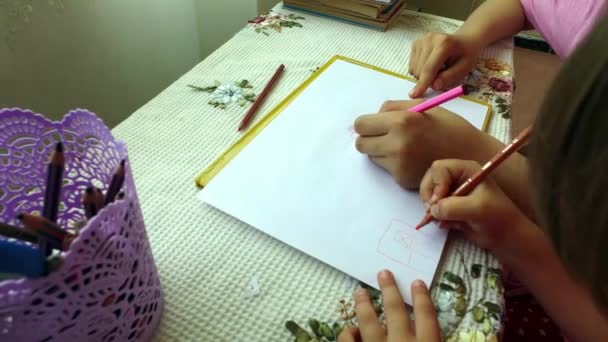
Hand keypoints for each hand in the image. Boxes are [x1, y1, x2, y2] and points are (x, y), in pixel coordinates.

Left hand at [338, 270, 439, 341]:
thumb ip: (431, 339)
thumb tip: (428, 330)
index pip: (426, 316)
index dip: (422, 297)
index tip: (417, 282)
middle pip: (394, 311)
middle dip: (389, 290)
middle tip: (383, 273)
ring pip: (368, 322)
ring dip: (363, 305)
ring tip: (360, 292)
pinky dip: (348, 334)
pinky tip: (350, 329)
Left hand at [354, 100, 487, 188]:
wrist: (471, 155)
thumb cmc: (448, 127)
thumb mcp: (423, 107)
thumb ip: (394, 108)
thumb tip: (373, 115)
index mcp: (401, 121)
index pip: (361, 125)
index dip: (366, 124)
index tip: (374, 125)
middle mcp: (396, 144)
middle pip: (361, 144)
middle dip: (369, 139)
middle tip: (385, 136)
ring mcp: (398, 164)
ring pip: (371, 156)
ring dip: (380, 152)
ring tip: (403, 147)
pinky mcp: (402, 179)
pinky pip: (386, 168)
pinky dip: (394, 164)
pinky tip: (412, 159)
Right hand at [409, 33, 482, 97]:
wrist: (464, 40)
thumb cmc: (466, 55)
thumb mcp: (464, 68)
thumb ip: (450, 77)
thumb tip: (434, 86)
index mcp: (444, 44)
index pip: (429, 68)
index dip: (422, 83)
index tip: (414, 95)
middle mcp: (429, 39)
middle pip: (420, 70)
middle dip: (427, 80)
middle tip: (441, 77)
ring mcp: (421, 40)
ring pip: (414, 69)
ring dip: (423, 75)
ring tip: (438, 69)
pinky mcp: (416, 44)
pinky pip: (412, 65)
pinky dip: (420, 70)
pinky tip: (430, 64)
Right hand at [419, 159, 526, 251]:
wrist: (505, 236)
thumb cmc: (496, 217)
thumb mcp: (476, 209)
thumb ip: (453, 207)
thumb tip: (432, 210)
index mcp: (465, 170)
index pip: (439, 169)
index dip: (435, 184)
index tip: (438, 201)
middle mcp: (456, 178)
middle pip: (429, 180)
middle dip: (429, 197)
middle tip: (434, 213)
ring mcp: (452, 192)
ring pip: (429, 196)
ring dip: (434, 210)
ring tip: (448, 221)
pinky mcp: (449, 207)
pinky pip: (433, 210)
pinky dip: (438, 219)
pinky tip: (452, 225)